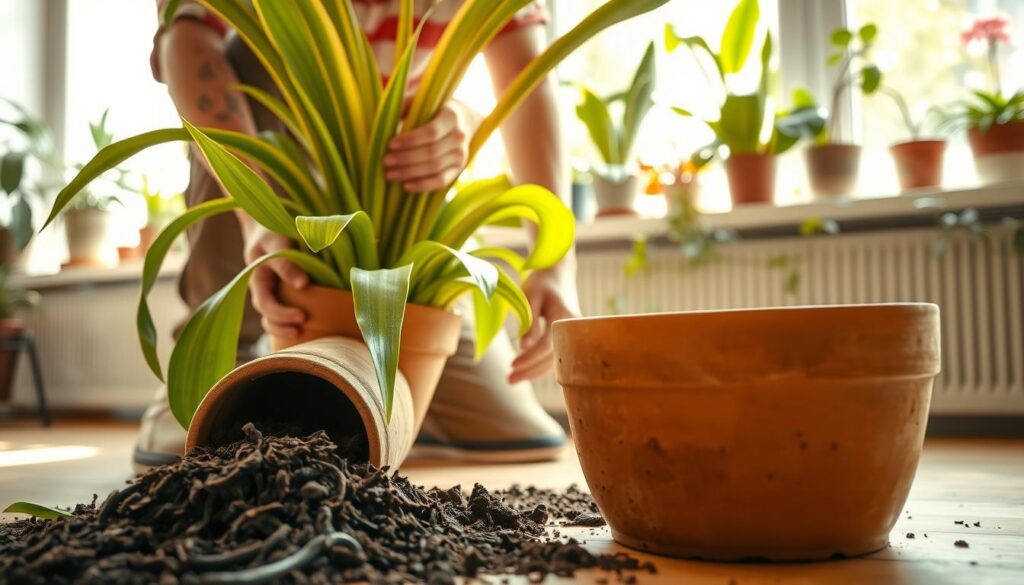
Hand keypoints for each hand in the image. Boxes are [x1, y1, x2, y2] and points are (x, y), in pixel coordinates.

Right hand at [242, 221, 308, 338]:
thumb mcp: (276, 240)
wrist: (265, 229)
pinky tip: (304, 333)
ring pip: (268, 318)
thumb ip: (286, 260)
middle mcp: (260, 288)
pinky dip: (287, 327)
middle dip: (282, 318)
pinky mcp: (279, 299)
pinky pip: (278, 318)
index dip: (282, 301)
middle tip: (303, 318)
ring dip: (281, 328)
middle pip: (265, 310)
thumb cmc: (273, 232)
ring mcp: (268, 295)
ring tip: (299, 333)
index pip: (266, 293)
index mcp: (257, 275)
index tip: (304, 286)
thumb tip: (303, 284)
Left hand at [384, 101, 477, 192]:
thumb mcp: (422, 100)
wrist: (463, 120)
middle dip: (405, 158)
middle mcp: (459, 137)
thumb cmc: (434, 109)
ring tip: (390, 174)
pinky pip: (441, 181)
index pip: (431, 133)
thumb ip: (405, 105)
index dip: (410, 140)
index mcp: (451, 117)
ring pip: (434, 168)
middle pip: (431, 152)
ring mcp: (461, 155)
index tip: (390, 144)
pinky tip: (406, 186)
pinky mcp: (458, 169)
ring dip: (410, 173)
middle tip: (385, 161)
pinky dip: (423, 185)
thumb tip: (384, 117)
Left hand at [509, 267, 580, 383]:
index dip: (530, 357)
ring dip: (534, 372)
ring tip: (512, 379)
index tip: (512, 365)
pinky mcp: (569, 338)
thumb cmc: (541, 282)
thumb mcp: (530, 296)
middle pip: (552, 357)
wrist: (558, 273)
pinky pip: (556, 356)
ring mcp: (573, 335)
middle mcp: (573, 329)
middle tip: (508, 380)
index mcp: (564, 316)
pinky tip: (526, 372)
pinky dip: (541, 365)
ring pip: (555, 360)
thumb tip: (524, 348)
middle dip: (530, 371)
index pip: (547, 344)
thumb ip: (529, 321)